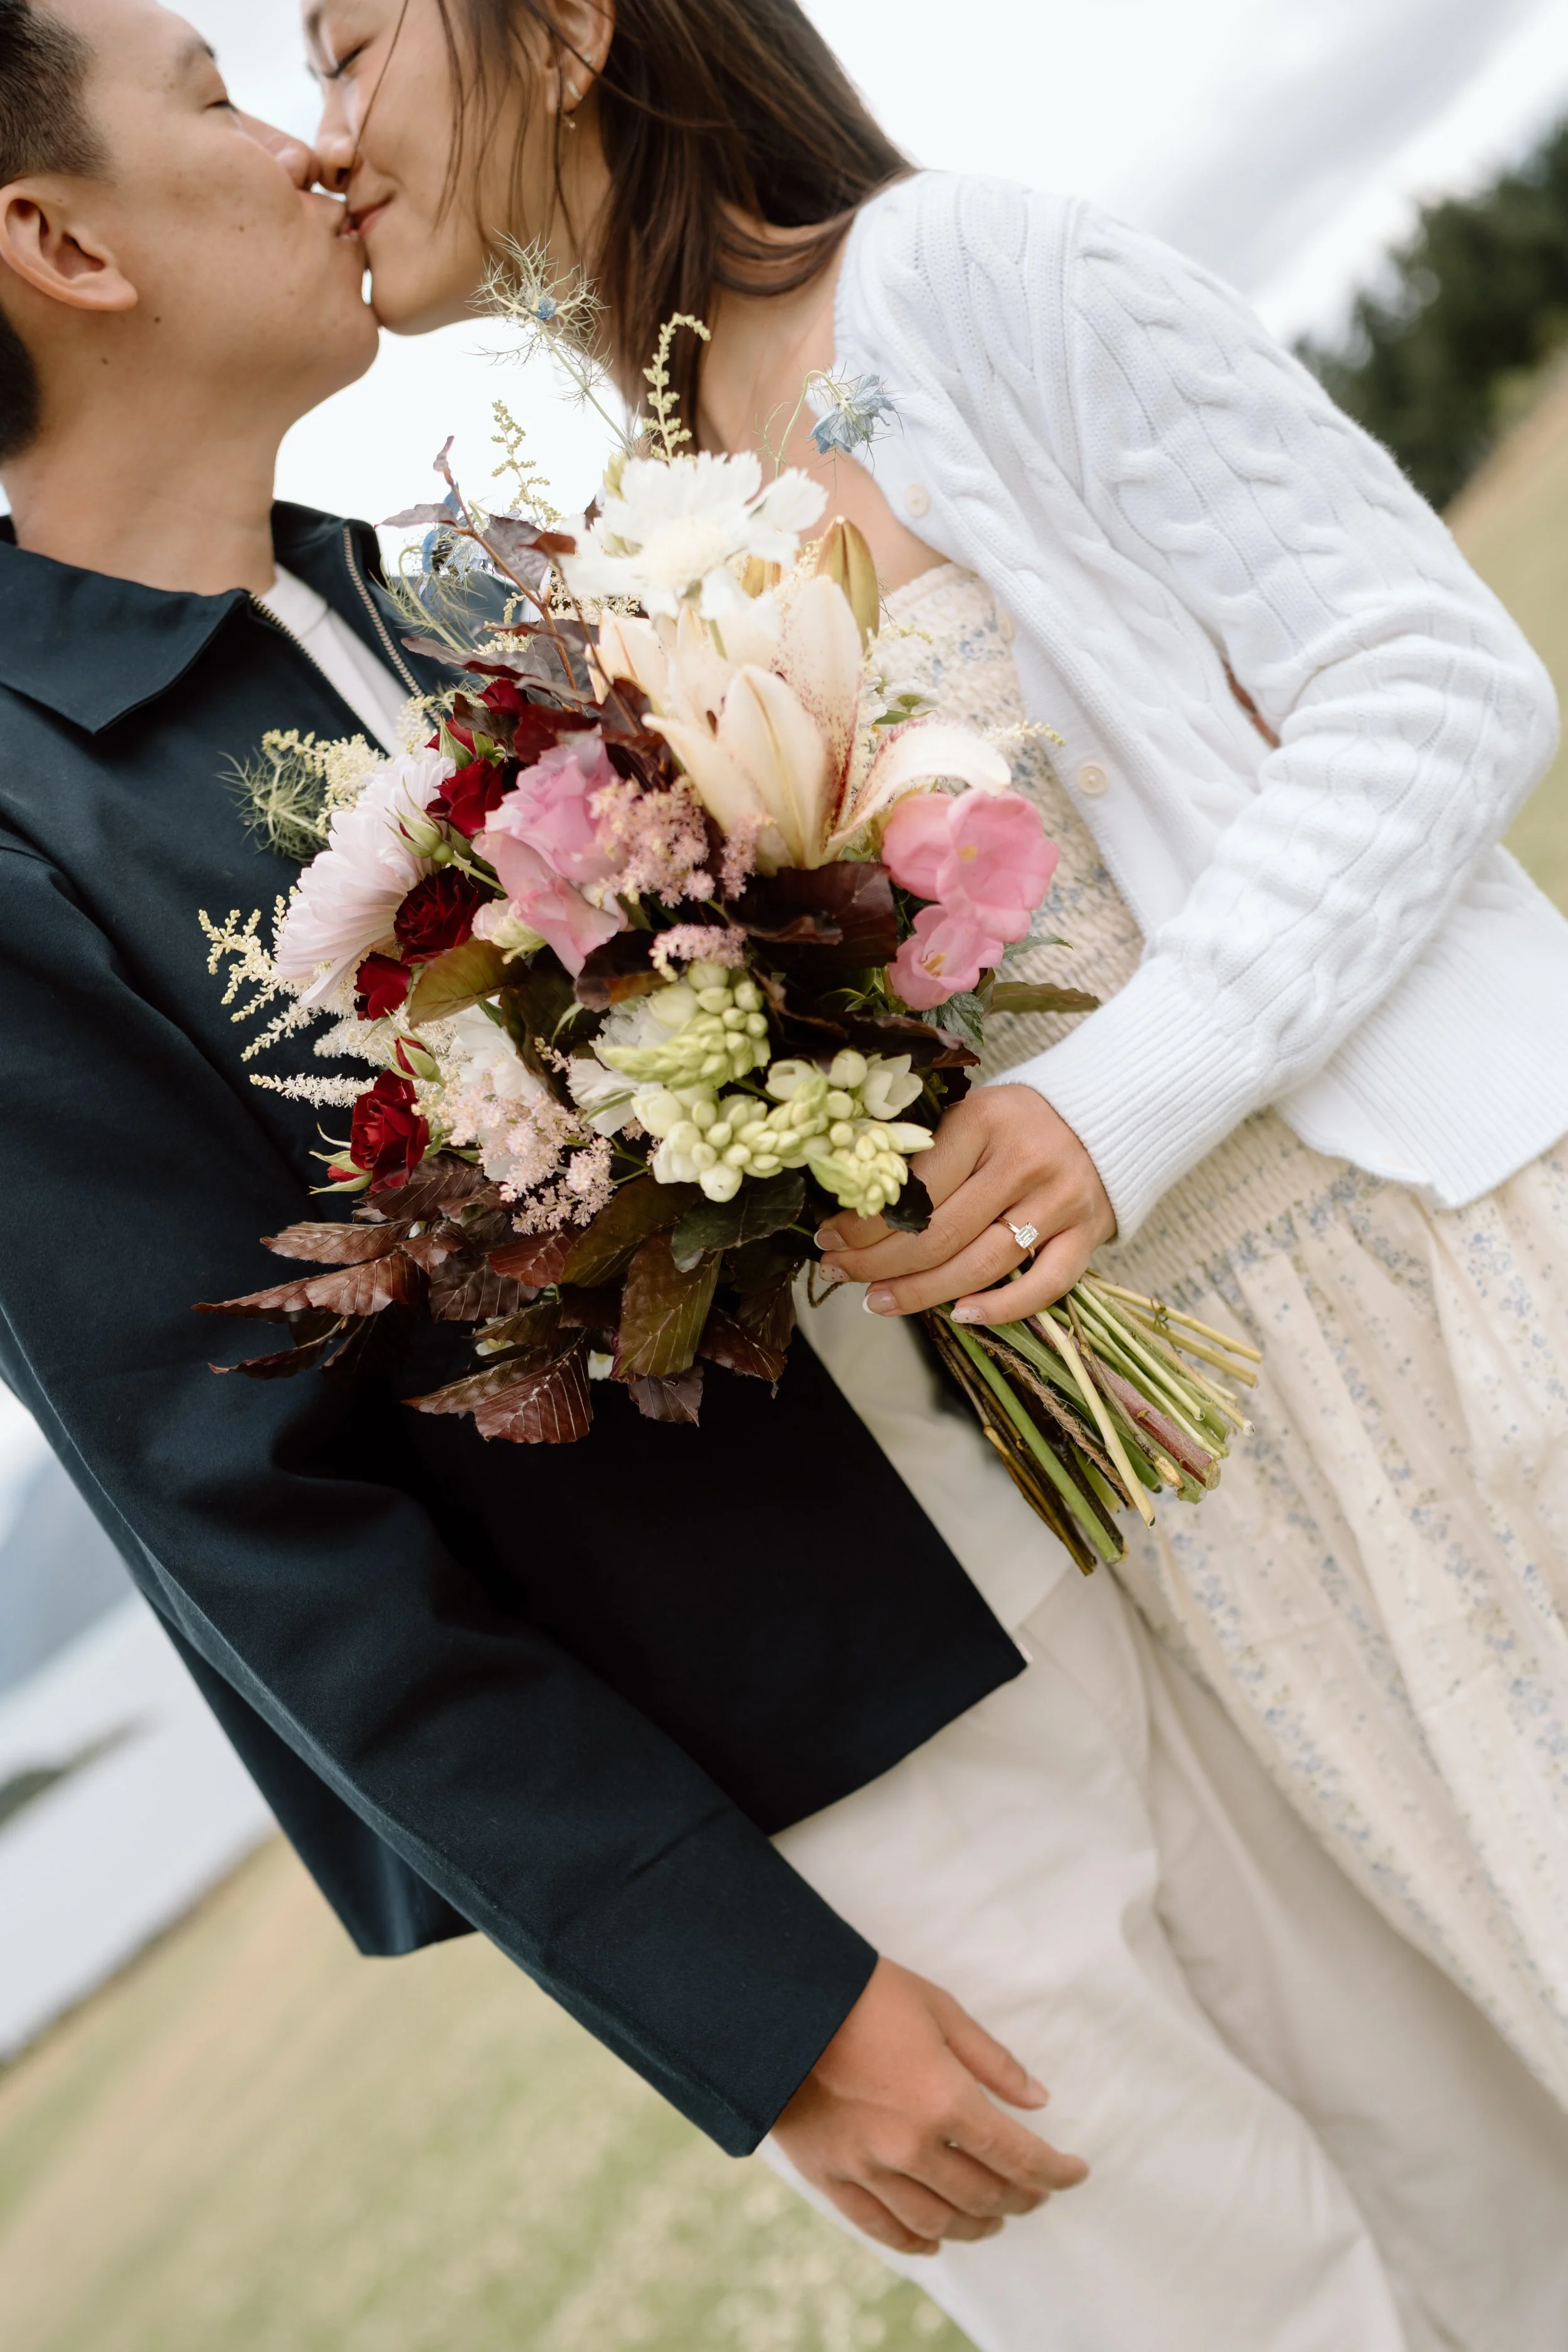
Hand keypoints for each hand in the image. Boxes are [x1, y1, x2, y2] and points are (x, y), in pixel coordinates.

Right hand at [774, 1957, 1087, 2255]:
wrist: (779, 2005)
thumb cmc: (864, 1995)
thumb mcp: (939, 2008)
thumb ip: (992, 2061)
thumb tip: (1038, 2100)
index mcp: (945, 2100)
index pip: (1018, 2156)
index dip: (1055, 2172)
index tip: (1076, 2173)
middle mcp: (912, 2147)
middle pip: (984, 2195)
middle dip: (1021, 2198)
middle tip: (1037, 2192)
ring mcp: (869, 2169)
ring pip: (939, 2223)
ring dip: (976, 2226)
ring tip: (993, 2217)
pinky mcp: (833, 2178)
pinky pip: (883, 2228)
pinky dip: (917, 2242)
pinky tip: (935, 2240)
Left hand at [818, 1085, 1115, 1323]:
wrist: (1104, 1117)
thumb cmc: (1016, 1123)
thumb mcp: (968, 1118)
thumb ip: (924, 1157)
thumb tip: (854, 1211)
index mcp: (984, 1121)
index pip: (914, 1186)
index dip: (864, 1222)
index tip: (829, 1240)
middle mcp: (1024, 1161)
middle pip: (940, 1232)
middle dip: (879, 1262)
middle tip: (842, 1275)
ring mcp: (1060, 1201)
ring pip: (982, 1264)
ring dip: (923, 1292)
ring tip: (879, 1301)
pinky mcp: (1087, 1234)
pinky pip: (1044, 1285)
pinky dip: (1003, 1308)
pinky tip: (960, 1316)